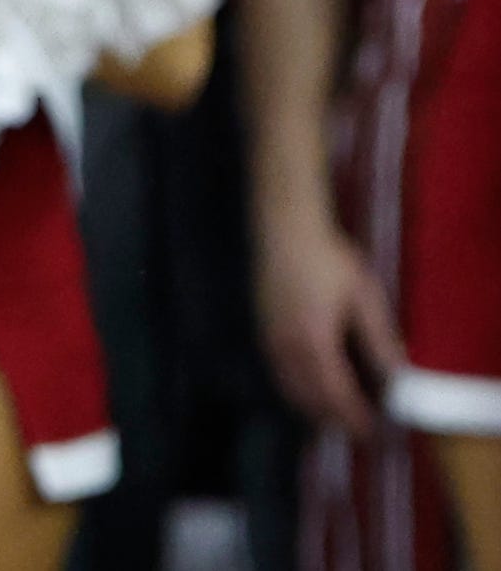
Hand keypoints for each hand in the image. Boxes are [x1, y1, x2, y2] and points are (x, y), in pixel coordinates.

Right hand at [257, 207, 405, 434]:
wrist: (284, 229)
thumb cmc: (326, 258)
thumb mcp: (363, 298)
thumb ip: (380, 341)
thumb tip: (398, 377)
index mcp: (315, 342)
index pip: (337, 396)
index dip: (356, 418)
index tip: (375, 432)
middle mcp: (287, 348)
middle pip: (310, 400)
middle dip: (336, 420)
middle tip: (362, 430)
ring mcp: (271, 340)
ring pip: (291, 390)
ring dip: (316, 409)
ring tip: (341, 416)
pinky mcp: (264, 331)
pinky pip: (280, 375)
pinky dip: (298, 391)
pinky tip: (313, 389)